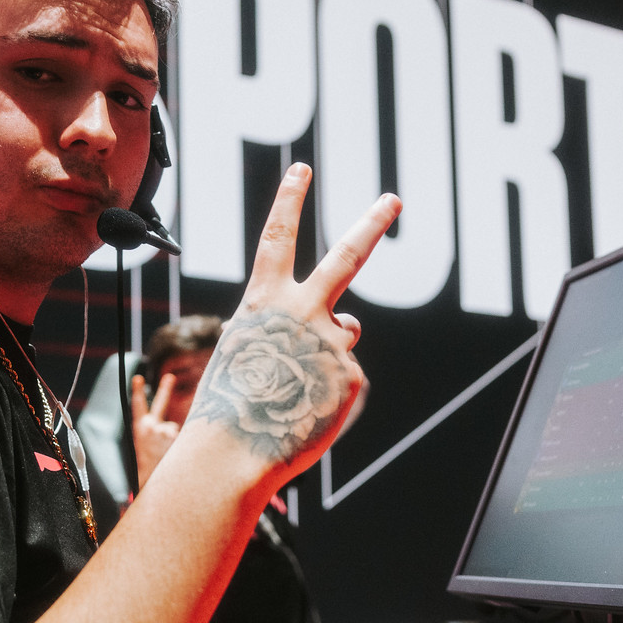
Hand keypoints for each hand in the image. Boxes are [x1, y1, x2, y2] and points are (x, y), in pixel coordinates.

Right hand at [130, 372, 180, 486]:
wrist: (150, 479)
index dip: (137, 391)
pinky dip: (182, 444)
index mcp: (141, 428)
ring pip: (175, 429)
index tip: (137, 378)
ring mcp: (163, 429)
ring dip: (175, 439)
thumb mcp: (148, 446)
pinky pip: (184, 436)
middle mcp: (151, 426)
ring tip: (167, 453)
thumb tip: (174, 426)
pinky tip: (174, 453)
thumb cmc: (149, 464)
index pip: (138, 406)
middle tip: (170, 377)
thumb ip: (159, 431)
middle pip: (160, 404)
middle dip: (165, 389)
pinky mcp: (174, 435)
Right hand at [191, 165, 399, 484]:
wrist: (233, 453)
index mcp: (263, 301)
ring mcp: (331, 340)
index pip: (277, 238)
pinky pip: (345, 377)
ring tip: (294, 388)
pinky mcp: (351, 373)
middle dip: (371, 224)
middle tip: (393, 199)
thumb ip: (293, 328)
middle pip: (346, 257)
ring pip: (343, 334)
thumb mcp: (249, 352)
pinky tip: (306, 411)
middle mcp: (301, 310)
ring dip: (326, 353)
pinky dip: (328, 393)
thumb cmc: (230, 408)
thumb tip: (348, 327)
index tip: (302, 168)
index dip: (289, 201)